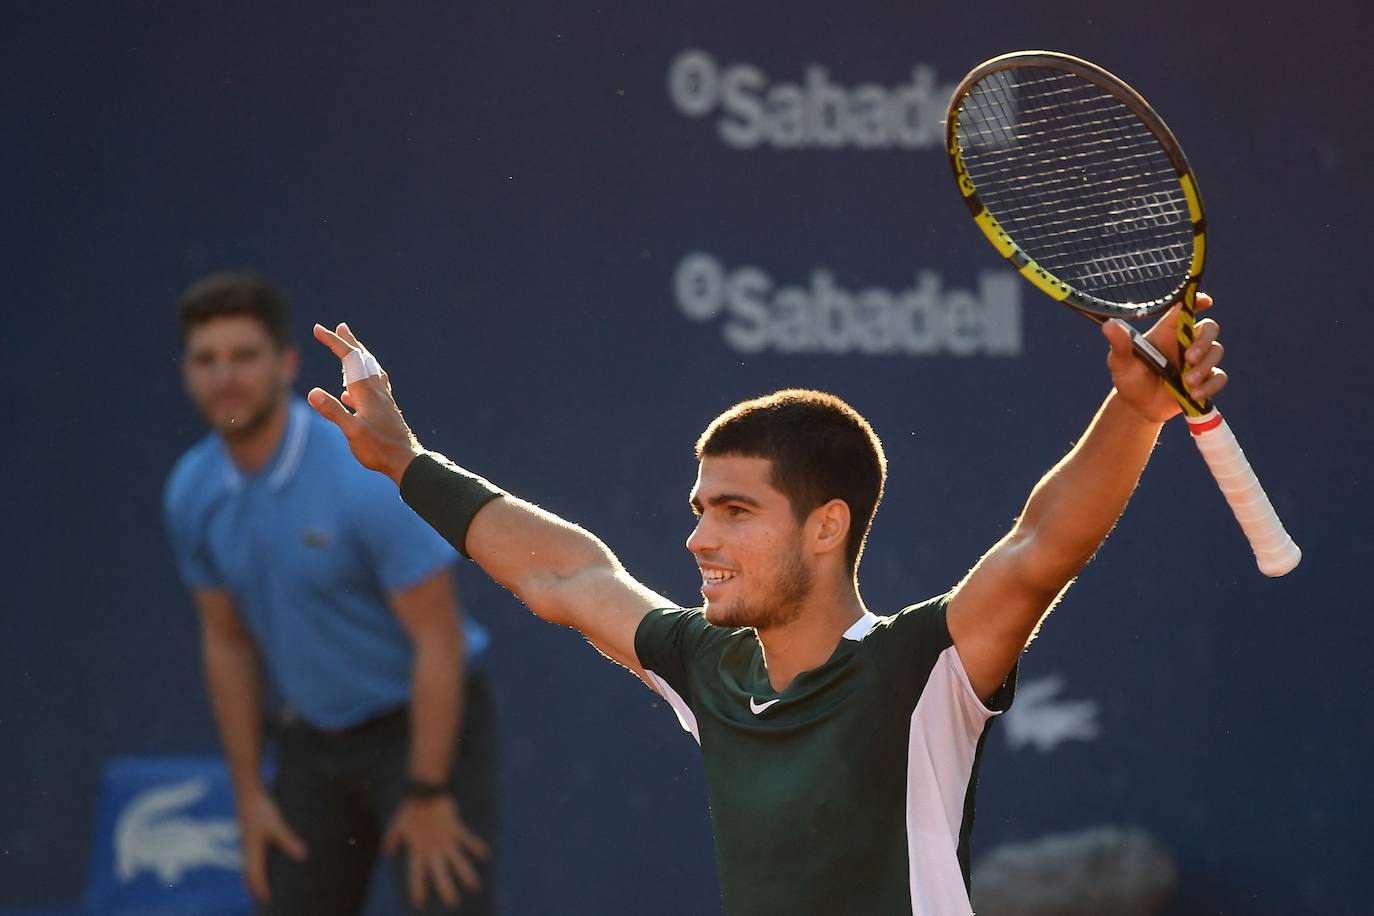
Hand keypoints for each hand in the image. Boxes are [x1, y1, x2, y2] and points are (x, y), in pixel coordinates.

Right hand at [236, 787, 307, 901]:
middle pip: (249, 875)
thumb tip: (302, 856)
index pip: (254, 877)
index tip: (268, 901)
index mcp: (252, 851)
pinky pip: (251, 857)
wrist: (248, 793)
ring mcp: (247, 843)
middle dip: (255, 887)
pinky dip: (257, 865)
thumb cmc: (261, 809)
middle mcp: (247, 850)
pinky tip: (266, 862)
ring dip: (255, 877)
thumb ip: (289, 840)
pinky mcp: (250, 836)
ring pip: (249, 866)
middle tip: (265, 898)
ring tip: (264, 885)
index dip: (260, 890)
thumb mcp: (277, 825)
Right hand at [308, 323, 423, 483]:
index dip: (333, 342)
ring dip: (359, 358)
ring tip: (351, 351)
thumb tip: (313, 392)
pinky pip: (375, 387)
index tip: (318, 329)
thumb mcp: (352, 432)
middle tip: (341, 327)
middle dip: (349, 342)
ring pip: (370, 371)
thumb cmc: (379, 448)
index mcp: (366, 391)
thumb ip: (334, 412)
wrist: (406, 461)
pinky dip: (363, 381)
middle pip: (363, 359)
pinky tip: (351, 394)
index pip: (349, 358)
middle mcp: (376, 391)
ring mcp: (383, 399)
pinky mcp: (386, 409)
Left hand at [385, 795, 489, 908]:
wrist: (424, 792)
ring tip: (474, 887)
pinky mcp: (455, 829)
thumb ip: (391, 840)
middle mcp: (433, 848)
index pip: (417, 874)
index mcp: (418, 849)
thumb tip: (386, 854)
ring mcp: (446, 840)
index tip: (419, 903)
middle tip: (452, 903)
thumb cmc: (409, 809)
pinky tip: (485, 854)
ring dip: (466, 873)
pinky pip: (467, 839)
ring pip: (458, 860)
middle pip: (440, 873)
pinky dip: (476, 845)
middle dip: (446, 889)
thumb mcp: (396, 826)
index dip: (417, 888)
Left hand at [1103, 291, 1228, 422]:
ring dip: (1204, 367)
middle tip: (1189, 358)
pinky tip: (1195, 395)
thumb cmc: (1129, 378)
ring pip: (1216, 352)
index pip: (1185, 310)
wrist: (1138, 408)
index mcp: (1167, 332)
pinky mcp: (1205, 380)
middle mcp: (1185, 342)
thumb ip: (1120, 345)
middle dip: (1203, 341)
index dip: (1196, 301)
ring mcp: (1197, 361)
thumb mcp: (1120, 363)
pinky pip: (1219, 378)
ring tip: (1187, 383)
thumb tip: (1109, 324)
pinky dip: (1211, 386)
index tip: (1205, 302)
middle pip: (1209, 329)